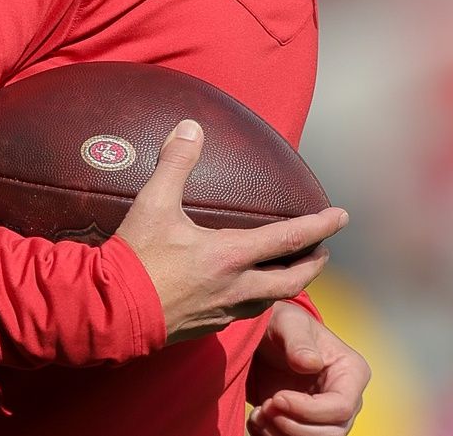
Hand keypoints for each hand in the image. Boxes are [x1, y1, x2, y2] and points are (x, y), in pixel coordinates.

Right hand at [116, 120, 346, 345]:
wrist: (110, 313)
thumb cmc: (135, 259)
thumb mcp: (153, 204)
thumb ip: (176, 162)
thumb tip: (191, 127)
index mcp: (230, 256)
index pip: (290, 239)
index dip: (320, 226)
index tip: (342, 216)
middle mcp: (237, 287)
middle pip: (293, 280)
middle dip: (314, 263)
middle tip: (324, 250)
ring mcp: (224, 310)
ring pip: (272, 299)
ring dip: (289, 282)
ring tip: (293, 268)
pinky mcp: (208, 326)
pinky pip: (246, 311)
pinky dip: (260, 297)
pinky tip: (249, 289)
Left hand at [246, 300, 369, 435]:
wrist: (265, 338)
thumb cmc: (283, 325)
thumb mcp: (288, 323)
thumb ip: (299, 341)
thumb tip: (311, 363)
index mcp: (351, 373)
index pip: (341, 407)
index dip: (308, 410)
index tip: (276, 397)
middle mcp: (345, 399)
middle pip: (331, 433)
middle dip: (293, 426)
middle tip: (266, 406)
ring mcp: (326, 416)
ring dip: (280, 435)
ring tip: (259, 413)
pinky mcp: (306, 425)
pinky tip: (257, 420)